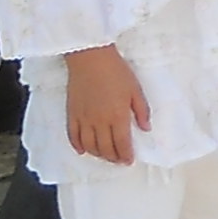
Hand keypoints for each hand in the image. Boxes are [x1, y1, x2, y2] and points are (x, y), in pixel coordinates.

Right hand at [64, 45, 149, 165]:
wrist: (90, 58)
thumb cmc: (116, 71)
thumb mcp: (135, 89)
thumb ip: (142, 110)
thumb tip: (146, 128)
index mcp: (117, 116)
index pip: (122, 144)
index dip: (126, 155)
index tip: (129, 160)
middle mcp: (100, 122)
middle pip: (105, 148)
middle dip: (113, 158)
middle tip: (118, 160)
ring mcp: (84, 119)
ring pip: (89, 146)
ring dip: (98, 154)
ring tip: (105, 155)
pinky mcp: (71, 114)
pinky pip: (73, 136)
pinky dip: (78, 146)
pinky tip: (83, 149)